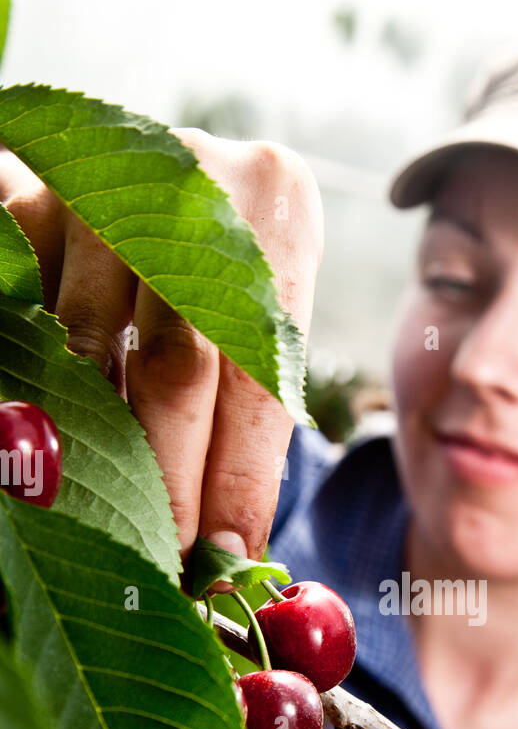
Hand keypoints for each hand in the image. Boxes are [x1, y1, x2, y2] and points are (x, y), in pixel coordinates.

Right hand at [0, 128, 323, 561]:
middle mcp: (194, 181)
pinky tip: (57, 436)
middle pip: (177, 361)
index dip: (240, 476)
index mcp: (278, 207)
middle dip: (166, 479)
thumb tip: (232, 545)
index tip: (227, 555)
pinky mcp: (35, 192)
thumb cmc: (234, 260)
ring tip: (104, 511)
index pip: (260, 371)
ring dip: (93, 443)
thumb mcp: (268, 311)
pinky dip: (41, 381)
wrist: (170, 168)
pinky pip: (28, 309)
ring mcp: (105, 182)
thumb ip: (253, 413)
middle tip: (161, 560)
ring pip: (87, 345)